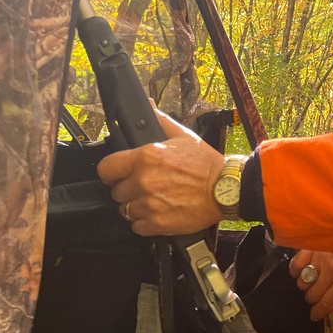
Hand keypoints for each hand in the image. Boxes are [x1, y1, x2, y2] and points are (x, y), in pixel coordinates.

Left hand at [96, 106, 225, 236]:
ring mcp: (150, 204)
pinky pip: (137, 226)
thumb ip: (160, 121)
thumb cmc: (206, 164)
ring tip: (153, 201)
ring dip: (136, 207)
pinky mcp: (158, 223)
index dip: (111, 172)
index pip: (106, 169)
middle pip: (116, 192)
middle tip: (144, 187)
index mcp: (145, 157)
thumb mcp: (183, 136)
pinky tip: (158, 213)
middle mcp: (144, 181)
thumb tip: (148, 105)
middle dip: (128, 189)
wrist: (226, 189)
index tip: (117, 175)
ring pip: (125, 210)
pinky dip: (145, 222)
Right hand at [289, 251, 332, 320]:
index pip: (327, 302)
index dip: (318, 312)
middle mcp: (332, 270)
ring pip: (303, 282)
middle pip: (312, 295)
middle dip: (312, 298)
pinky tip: (302, 270)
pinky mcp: (311, 248)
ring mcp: (320, 258)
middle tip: (315, 294)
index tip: (314, 315)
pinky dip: (296, 271)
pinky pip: (296, 265)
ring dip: (305, 285)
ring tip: (311, 280)